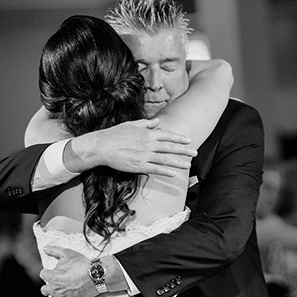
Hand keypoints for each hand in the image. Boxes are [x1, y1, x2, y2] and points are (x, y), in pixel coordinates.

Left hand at [39, 246, 96, 296]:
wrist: (95, 276)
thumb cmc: (81, 265)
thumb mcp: (67, 253)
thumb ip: (54, 250)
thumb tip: (45, 248)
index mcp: (52, 276)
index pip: (43, 275)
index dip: (48, 273)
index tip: (52, 273)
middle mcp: (54, 289)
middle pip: (44, 290)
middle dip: (49, 286)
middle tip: (56, 284)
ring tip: (57, 294)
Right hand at [69, 118, 196, 176]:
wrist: (102, 146)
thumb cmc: (115, 134)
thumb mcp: (131, 124)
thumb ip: (146, 124)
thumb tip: (157, 122)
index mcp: (147, 133)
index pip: (168, 135)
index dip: (179, 138)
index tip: (188, 140)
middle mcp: (148, 144)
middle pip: (170, 147)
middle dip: (184, 150)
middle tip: (195, 153)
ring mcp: (144, 155)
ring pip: (165, 159)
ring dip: (178, 162)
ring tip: (188, 164)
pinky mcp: (138, 166)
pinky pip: (155, 169)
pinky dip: (165, 171)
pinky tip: (174, 174)